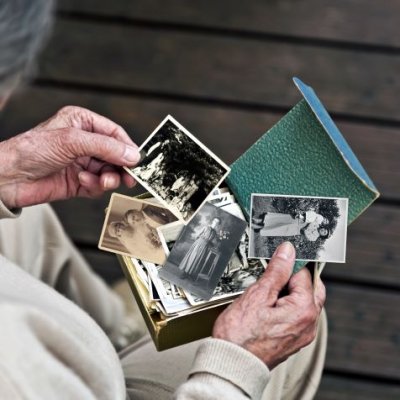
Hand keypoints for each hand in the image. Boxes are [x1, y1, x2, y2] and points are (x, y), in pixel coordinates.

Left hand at [0, 106, 139, 208]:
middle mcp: (84, 142)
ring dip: (107, 178)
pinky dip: (94, 186)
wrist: (9, 178)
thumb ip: (106, 147)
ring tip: (103, 181)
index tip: (137, 160)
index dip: (127, 147)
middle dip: (120, 166)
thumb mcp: (72, 142)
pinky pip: (98, 185)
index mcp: (82, 123)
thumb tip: (132, 154)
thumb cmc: (31, 151)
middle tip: (128, 177)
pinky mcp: (79, 181)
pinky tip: (83, 181)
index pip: (114, 133)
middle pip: (115, 154)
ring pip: (108, 171)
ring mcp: (82, 162)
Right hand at [212, 242, 325, 368]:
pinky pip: (297, 316)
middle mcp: (309, 324)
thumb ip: (277, 271)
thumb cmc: (241, 335)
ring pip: (304, 303)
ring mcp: (302, 335)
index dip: (288, 263)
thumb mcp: (258, 294)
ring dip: (291, 291)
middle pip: (310, 288)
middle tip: (275, 271)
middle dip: (294, 277)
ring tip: (268, 290)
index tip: (276, 259)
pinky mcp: (293, 341)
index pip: (304, 274)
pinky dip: (288, 306)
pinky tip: (269, 305)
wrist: (232, 362)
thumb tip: (287, 252)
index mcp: (304, 310)